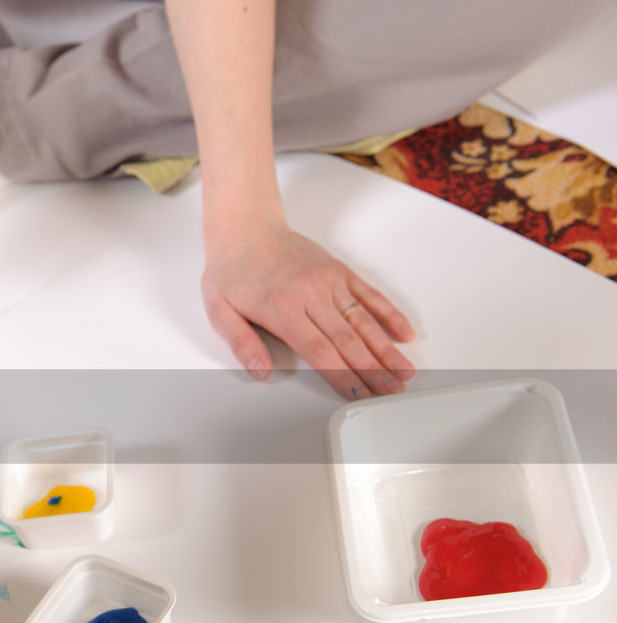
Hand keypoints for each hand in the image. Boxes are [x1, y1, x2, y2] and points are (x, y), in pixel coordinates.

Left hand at [201, 219, 415, 398]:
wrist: (245, 227)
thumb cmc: (231, 269)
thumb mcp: (218, 310)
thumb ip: (241, 343)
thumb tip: (260, 372)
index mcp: (282, 308)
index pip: (319, 351)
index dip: (342, 376)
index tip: (358, 395)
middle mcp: (311, 294)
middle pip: (348, 340)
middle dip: (372, 370)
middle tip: (391, 391)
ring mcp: (329, 281)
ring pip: (364, 321)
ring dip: (386, 349)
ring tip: (403, 372)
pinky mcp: (339, 271)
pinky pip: (370, 294)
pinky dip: (389, 314)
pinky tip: (404, 333)